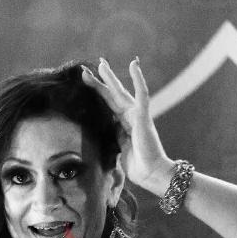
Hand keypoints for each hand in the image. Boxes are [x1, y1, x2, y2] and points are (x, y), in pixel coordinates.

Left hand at [82, 57, 172, 191]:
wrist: (151, 173)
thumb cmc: (137, 165)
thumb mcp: (118, 150)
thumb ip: (111, 139)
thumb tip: (100, 134)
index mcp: (122, 125)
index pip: (107, 106)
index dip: (97, 94)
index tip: (85, 82)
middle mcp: (129, 117)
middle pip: (111, 96)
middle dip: (100, 82)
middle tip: (87, 68)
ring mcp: (137, 115)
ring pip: (121, 92)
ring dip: (110, 79)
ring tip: (101, 64)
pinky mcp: (144, 117)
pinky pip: (142, 95)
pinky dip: (138, 80)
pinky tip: (133, 65)